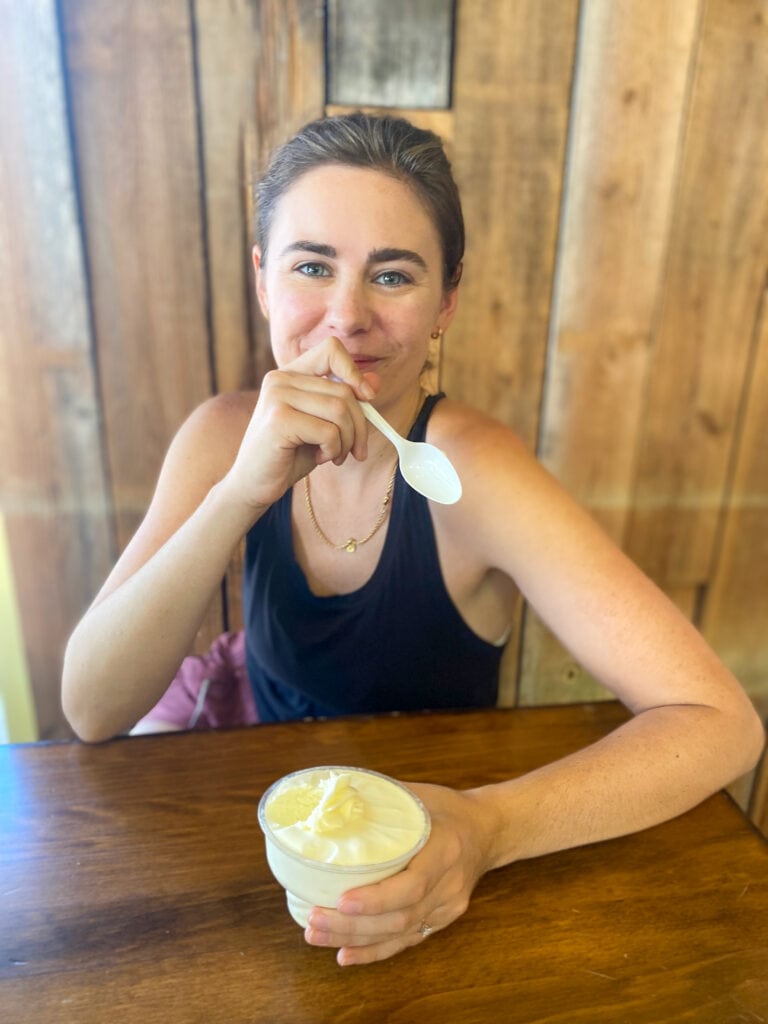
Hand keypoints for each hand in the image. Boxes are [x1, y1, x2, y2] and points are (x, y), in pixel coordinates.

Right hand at [224, 337, 377, 510]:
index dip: (354, 372)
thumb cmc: (289, 454)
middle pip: (344, 390)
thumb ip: (345, 402)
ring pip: (340, 410)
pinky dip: (333, 450)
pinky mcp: (279, 420)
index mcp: (290, 373)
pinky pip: (329, 432)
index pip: (332, 349)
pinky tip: (319, 459)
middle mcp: (280, 379)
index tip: (367, 398)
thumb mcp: (322, 424)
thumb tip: (375, 382)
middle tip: (355, 450)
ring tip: (335, 455)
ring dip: (347, 440)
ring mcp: (277, 397)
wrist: (253, 485)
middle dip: (359, 425)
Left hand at [304, 783, 496, 965]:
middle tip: (315, 921)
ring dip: (356, 939)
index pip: (413, 884)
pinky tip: (345, 955)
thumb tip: (333, 798)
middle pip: (401, 917)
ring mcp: (447, 907)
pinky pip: (407, 940)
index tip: (342, 900)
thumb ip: (382, 799)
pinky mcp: (441, 920)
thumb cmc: (448, 808)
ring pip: (401, 933)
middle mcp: (449, 884)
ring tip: (317, 935)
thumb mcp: (420, 795)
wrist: (489, 830)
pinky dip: (375, 951)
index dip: (377, 898)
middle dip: (354, 925)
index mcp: (446, 849)